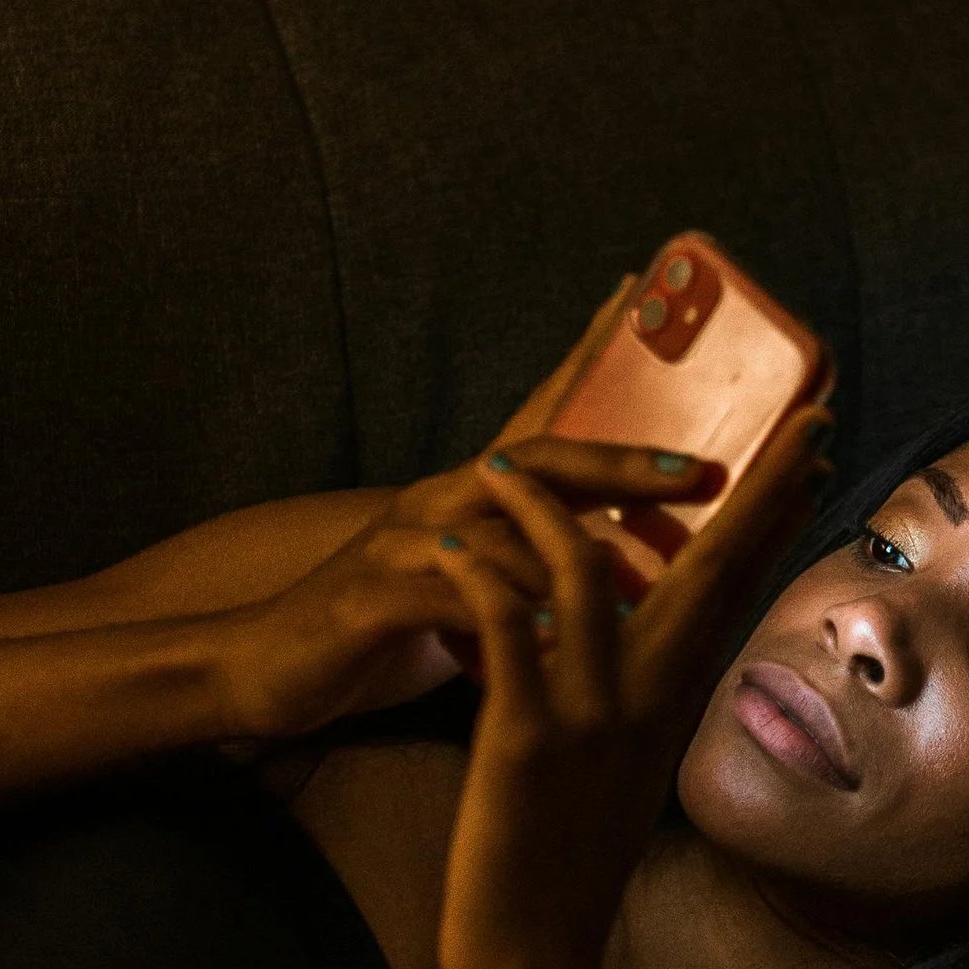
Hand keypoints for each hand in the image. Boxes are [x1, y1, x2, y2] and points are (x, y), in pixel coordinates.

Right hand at [215, 286, 730, 740]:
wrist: (266, 666)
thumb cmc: (380, 626)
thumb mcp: (467, 580)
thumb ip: (528, 555)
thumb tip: (614, 550)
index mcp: (469, 494)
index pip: (543, 415)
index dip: (592, 358)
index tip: (647, 301)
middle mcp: (437, 502)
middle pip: (537, 461)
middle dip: (622, 462)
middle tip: (703, 472)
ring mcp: (398, 545)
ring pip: (498, 529)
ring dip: (573, 549)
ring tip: (648, 575)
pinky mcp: (367, 601)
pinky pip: (445, 600)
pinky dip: (502, 613)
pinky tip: (557, 631)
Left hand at [429, 401, 833, 968]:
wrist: (532, 956)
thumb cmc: (567, 861)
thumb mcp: (625, 768)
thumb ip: (644, 698)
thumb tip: (662, 643)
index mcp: (672, 703)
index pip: (736, 588)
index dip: (776, 516)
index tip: (810, 450)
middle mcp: (648, 703)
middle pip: (708, 572)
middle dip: (752, 491)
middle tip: (794, 419)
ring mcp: (591, 718)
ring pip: (586, 580)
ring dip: (550, 508)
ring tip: (502, 462)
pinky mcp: (526, 739)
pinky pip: (506, 634)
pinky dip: (478, 577)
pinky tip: (449, 542)